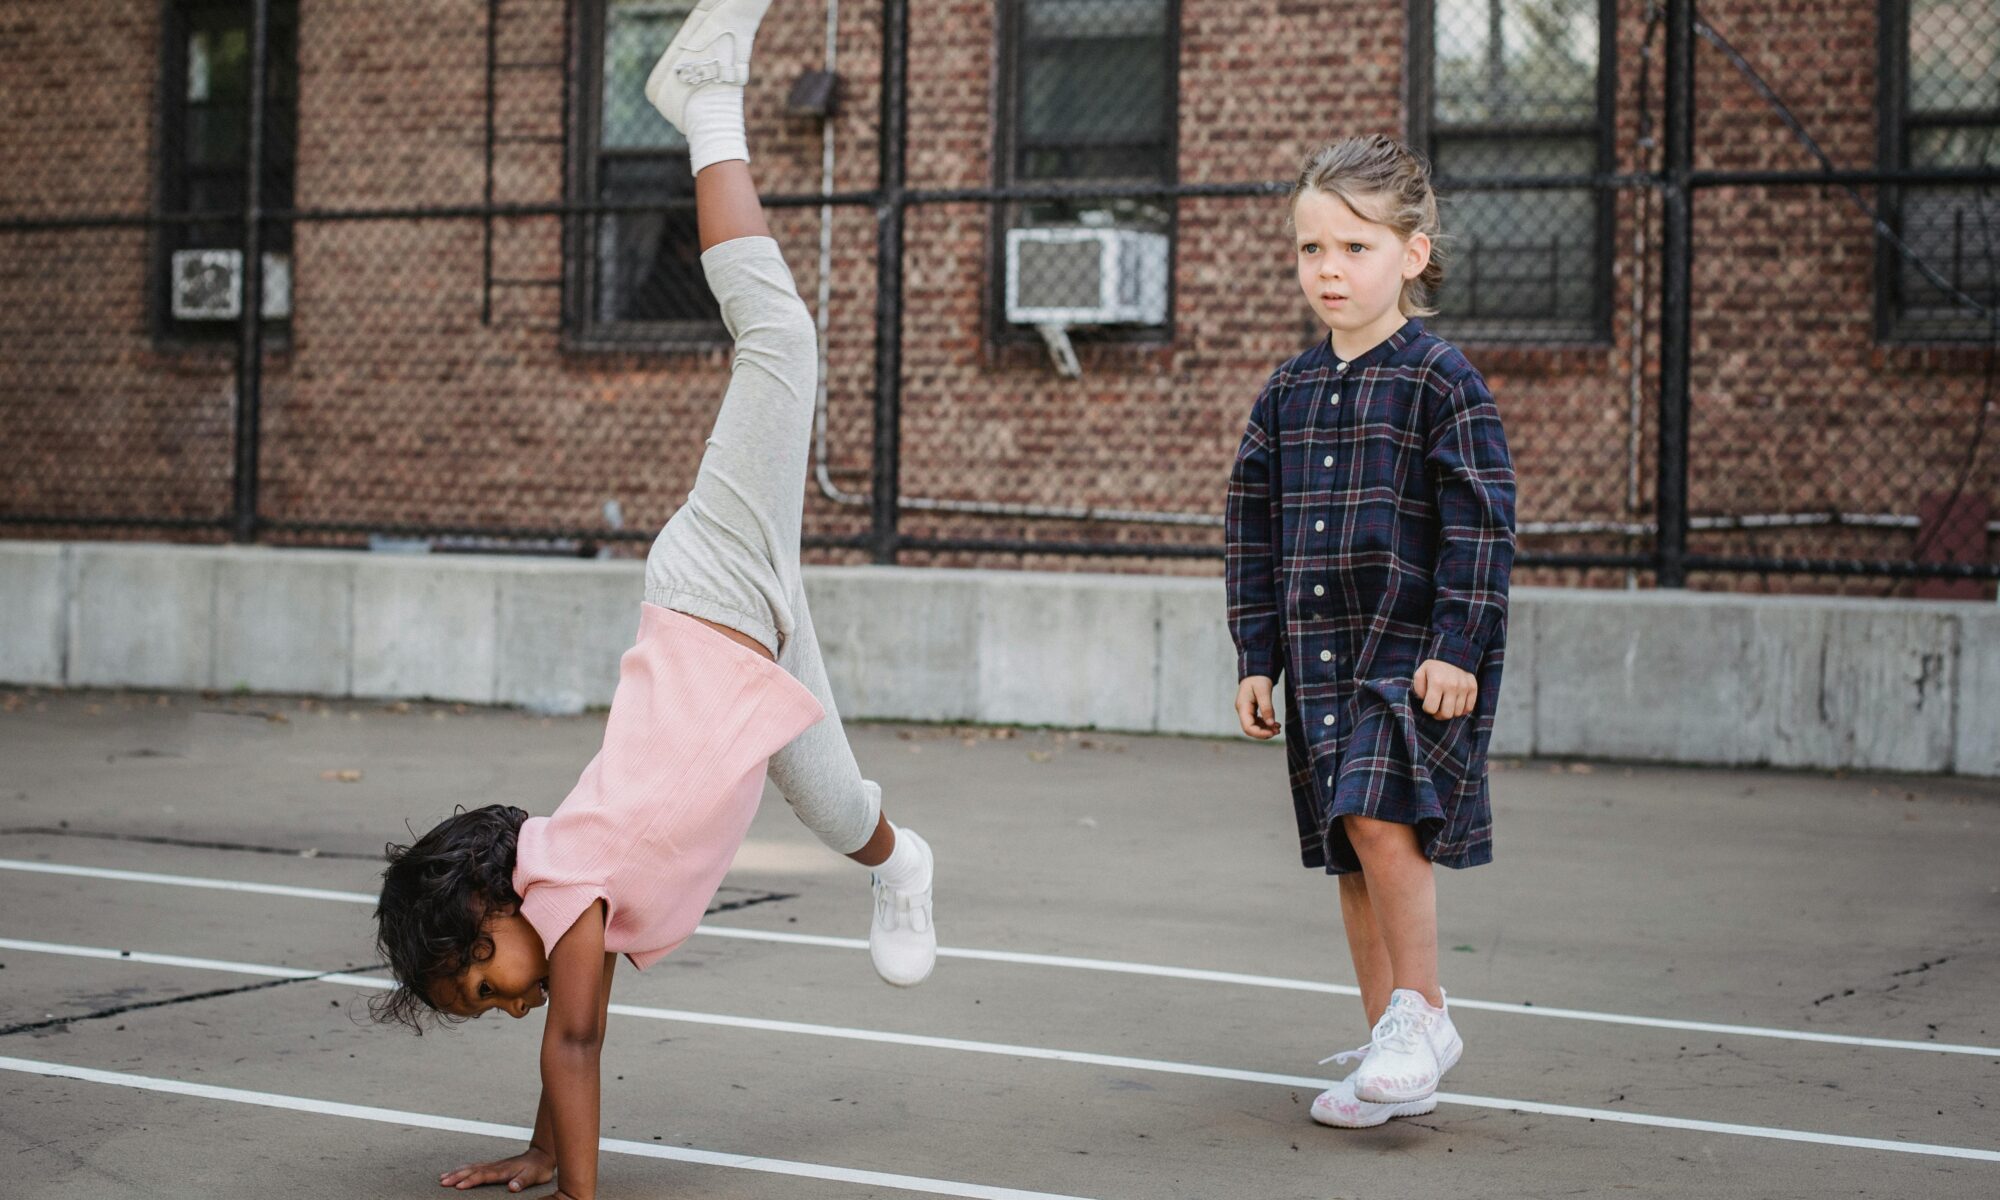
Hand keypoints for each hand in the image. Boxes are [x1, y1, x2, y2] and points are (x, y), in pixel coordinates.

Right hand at [439, 1147, 553, 1191]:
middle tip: (443, 1182)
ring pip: (471, 1168)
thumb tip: (512, 1187)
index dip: (471, 1181)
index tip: (458, 1186)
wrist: (542, 1155)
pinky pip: (475, 1166)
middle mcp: (496, 1167)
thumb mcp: (534, 1177)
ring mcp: (494, 1165)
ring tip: (442, 1178)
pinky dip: (463, 1169)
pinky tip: (456, 1171)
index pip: (484, 1176)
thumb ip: (522, 1182)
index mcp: (503, 1171)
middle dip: (457, 1176)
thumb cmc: (538, 1168)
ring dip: (457, 1172)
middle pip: (473, 1171)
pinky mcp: (494, 1166)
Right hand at [1235, 675, 1279, 739]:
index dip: (1260, 733)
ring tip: (1278, 727)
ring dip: (1265, 730)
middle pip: (1250, 729)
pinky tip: (1274, 723)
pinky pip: (1256, 722)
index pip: (1248, 727)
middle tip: (1278, 731)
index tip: (1273, 733)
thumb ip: (1267, 708)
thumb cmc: (1259, 678)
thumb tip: (1271, 724)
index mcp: (1243, 706)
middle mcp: (1242, 710)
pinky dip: (1265, 724)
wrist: (1256, 671)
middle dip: (1264, 733)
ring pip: (1253, 727)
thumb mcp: (1264, 691)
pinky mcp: (1251, 710)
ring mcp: (1246, 711)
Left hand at [1412, 659, 1476, 719]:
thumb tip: (1425, 700)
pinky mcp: (1473, 688)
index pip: (1431, 709)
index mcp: (1437, 682)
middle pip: (1446, 714)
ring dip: (1450, 711)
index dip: (1427, 709)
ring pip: (1457, 713)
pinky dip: (1461, 709)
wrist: (1451, 656)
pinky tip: (1455, 702)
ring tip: (1445, 703)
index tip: (1427, 703)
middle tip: (1437, 708)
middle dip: (1439, 715)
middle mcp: (1452, 685)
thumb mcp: (1420, 674)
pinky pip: (1468, 709)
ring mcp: (1464, 687)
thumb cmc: (1433, 669)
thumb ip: (1418, 689)